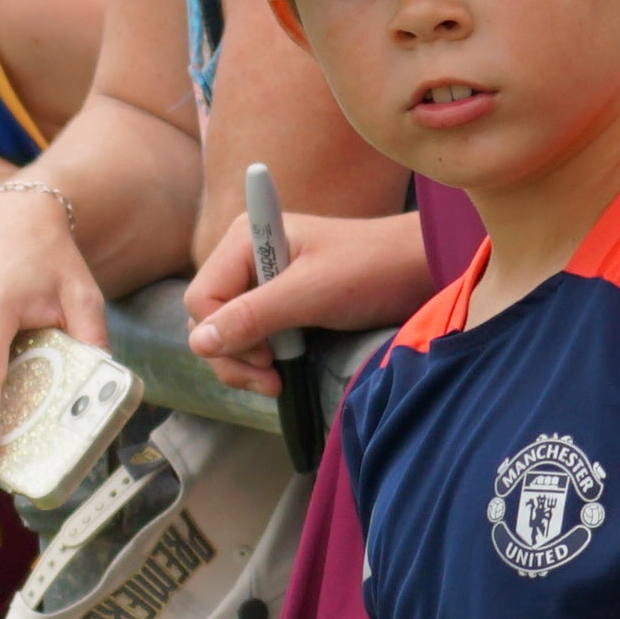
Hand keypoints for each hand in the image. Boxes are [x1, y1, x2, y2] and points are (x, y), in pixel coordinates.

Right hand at [186, 206, 432, 391]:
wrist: (421, 270)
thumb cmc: (371, 270)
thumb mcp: (310, 294)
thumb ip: (253, 316)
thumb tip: (199, 344)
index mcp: (245, 239)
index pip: (201, 299)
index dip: (224, 336)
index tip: (267, 357)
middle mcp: (246, 256)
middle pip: (207, 320)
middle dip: (232, 356)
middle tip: (271, 378)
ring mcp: (262, 281)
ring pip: (225, 334)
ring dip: (245, 364)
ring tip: (278, 379)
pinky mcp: (280, 304)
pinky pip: (249, 337)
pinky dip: (260, 361)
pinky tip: (282, 370)